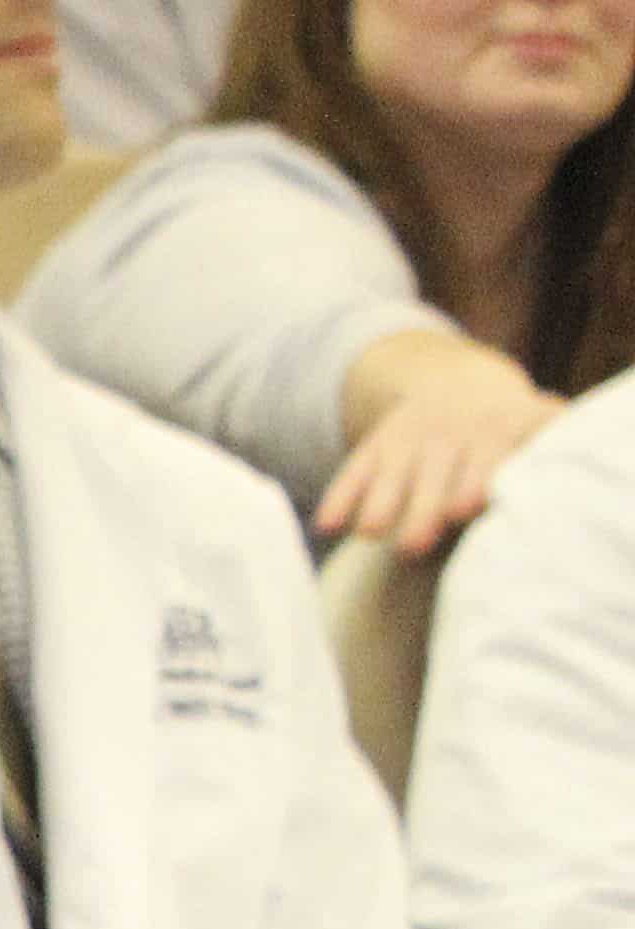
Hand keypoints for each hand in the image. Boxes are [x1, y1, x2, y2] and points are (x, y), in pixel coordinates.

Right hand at [320, 331, 561, 556]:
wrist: (454, 385)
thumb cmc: (509, 429)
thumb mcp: (537, 422)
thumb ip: (552, 437)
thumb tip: (600, 455)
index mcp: (495, 431)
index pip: (484, 456)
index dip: (474, 480)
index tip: (466, 507)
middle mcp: (448, 435)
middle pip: (434, 473)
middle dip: (423, 505)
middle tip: (415, 544)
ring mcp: (408, 441)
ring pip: (390, 473)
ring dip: (379, 504)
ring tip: (371, 534)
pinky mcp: (375, 449)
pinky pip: (352, 471)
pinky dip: (338, 498)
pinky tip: (328, 527)